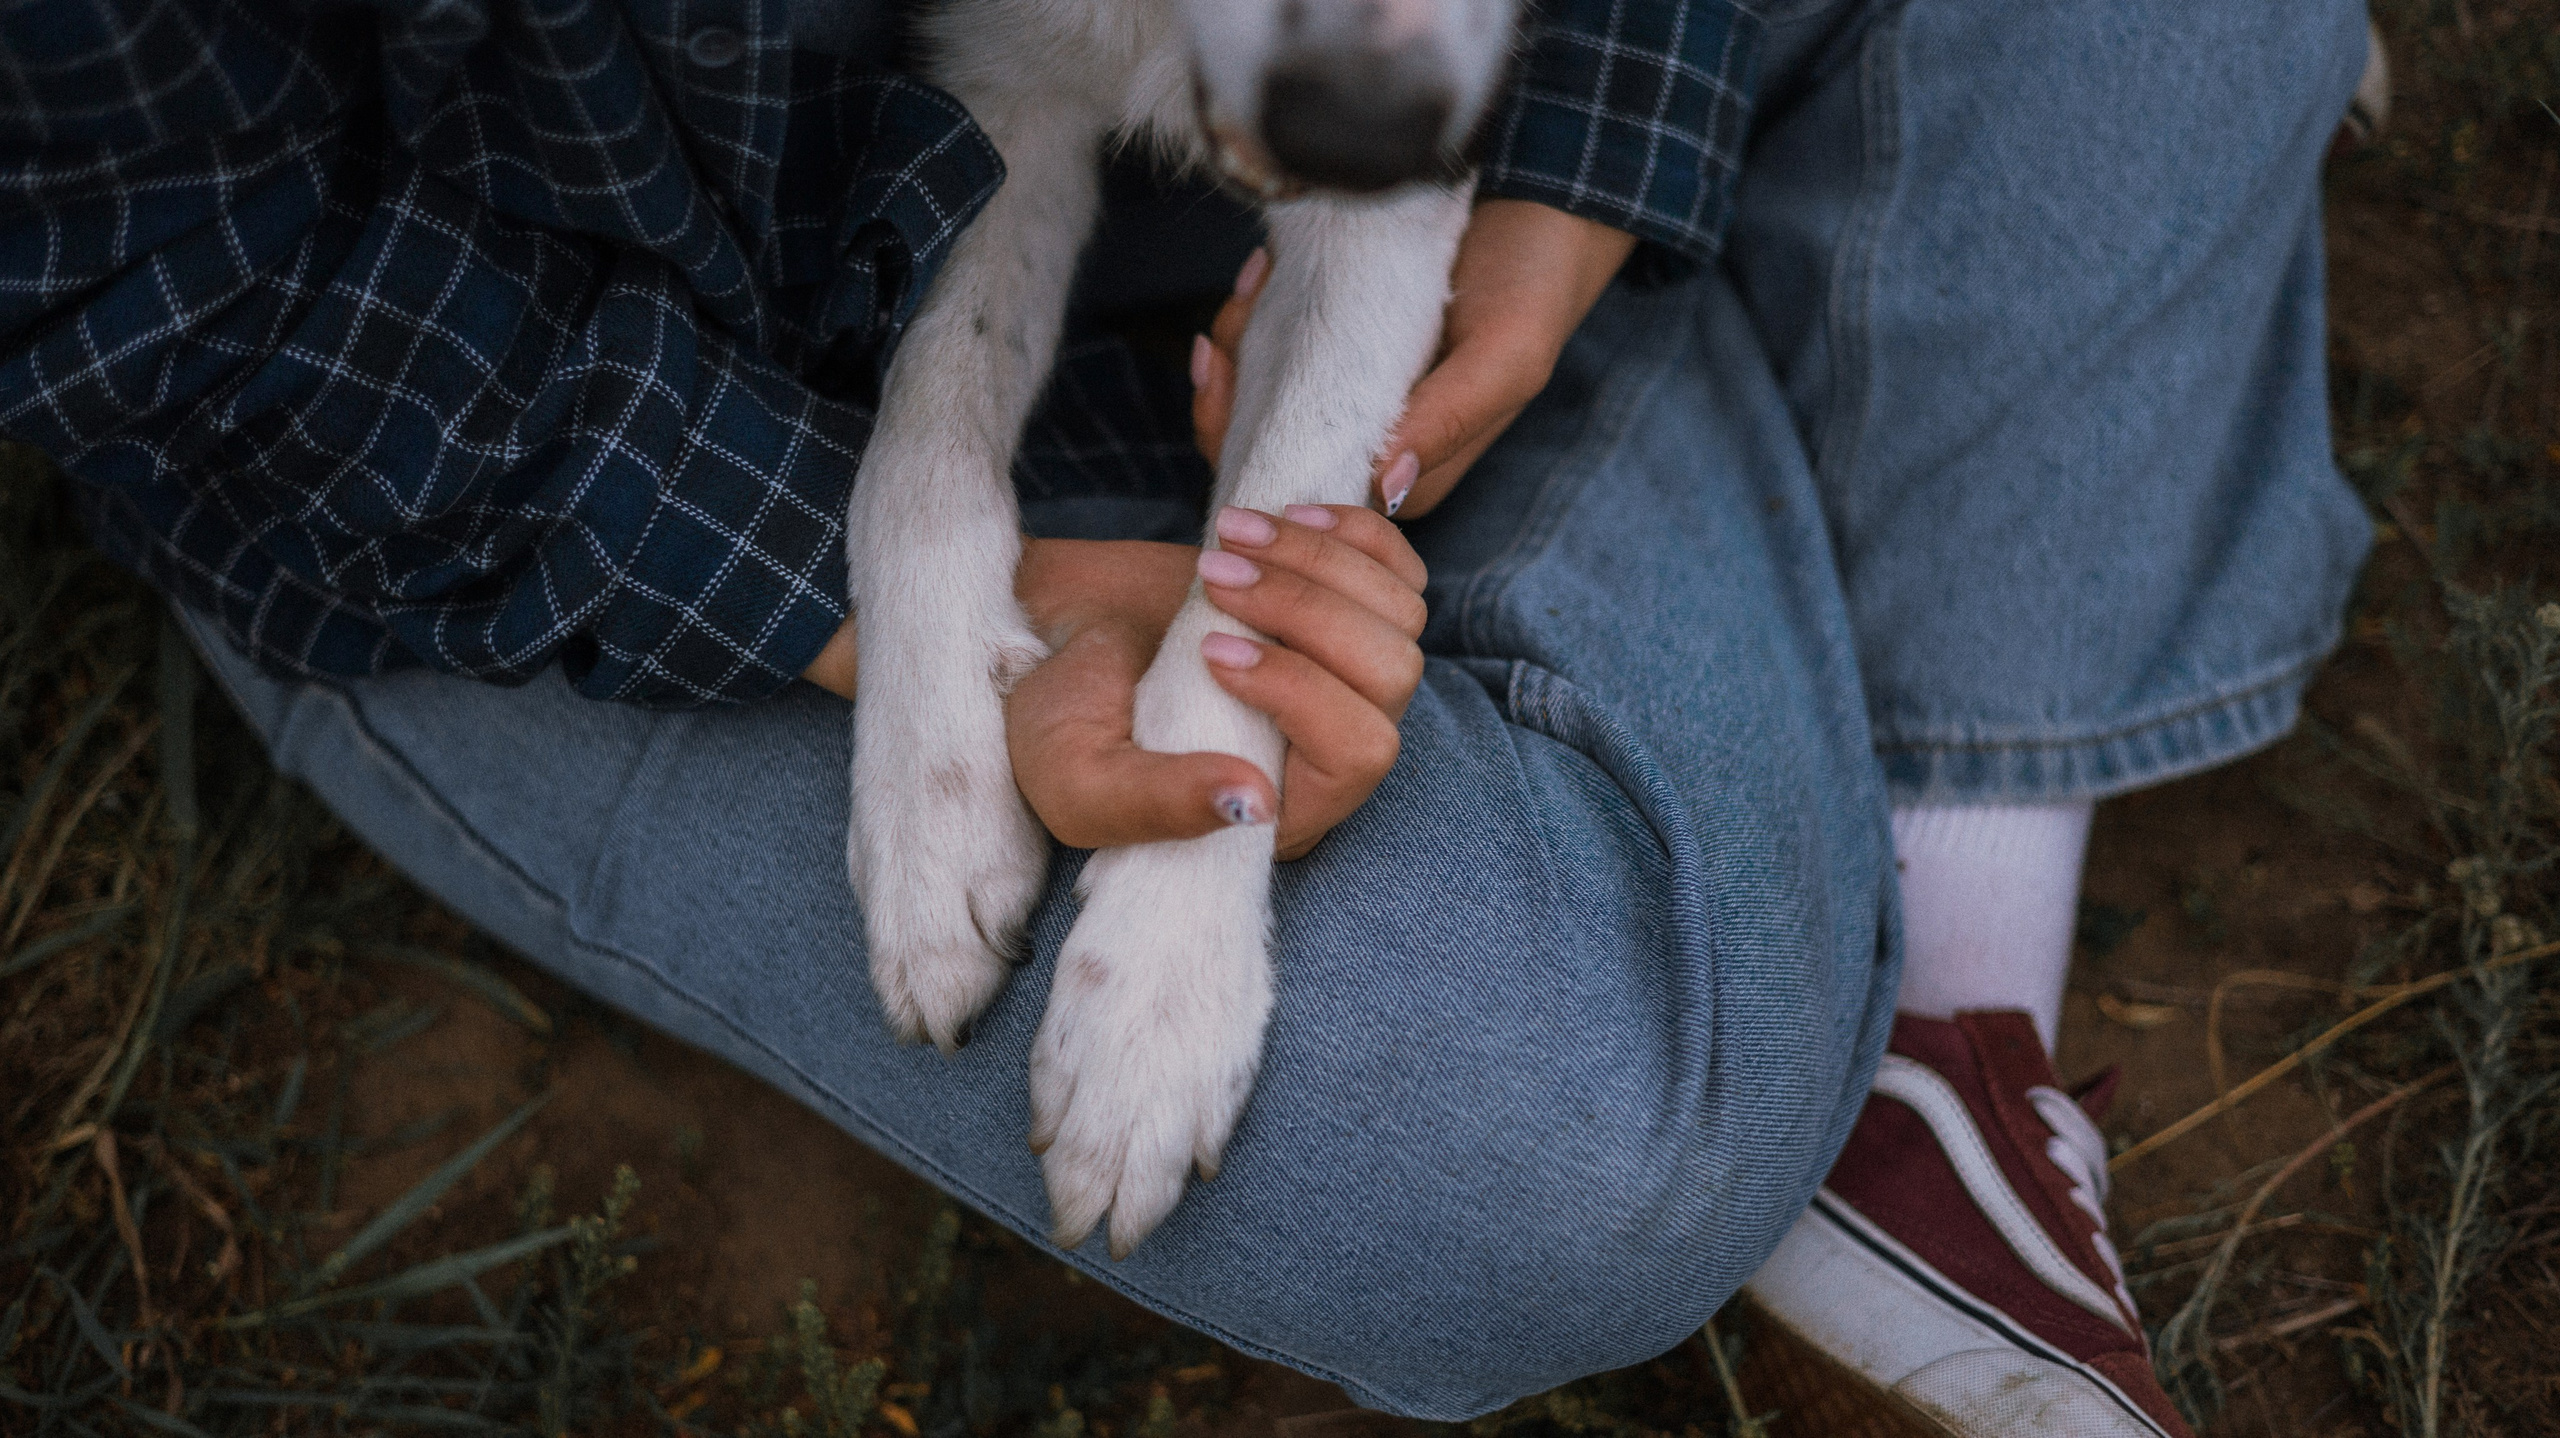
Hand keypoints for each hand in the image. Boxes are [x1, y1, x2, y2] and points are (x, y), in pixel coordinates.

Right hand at [804, 515, 1429, 861]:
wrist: (1050, 634)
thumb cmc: (1058, 717)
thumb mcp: (1081, 778)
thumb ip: (1161, 805)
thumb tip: (1257, 802)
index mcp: (1287, 810)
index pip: (1357, 753)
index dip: (1300, 691)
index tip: (1208, 649)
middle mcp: (1332, 748)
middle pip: (1391, 676)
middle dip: (1308, 612)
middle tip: (1215, 573)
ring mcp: (1347, 674)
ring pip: (1401, 615)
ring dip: (1320, 561)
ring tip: (1230, 534)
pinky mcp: (1345, 607)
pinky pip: (1400, 567)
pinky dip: (1353, 531)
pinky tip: (1283, 516)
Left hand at [1191, 198, 1634, 520]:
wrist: (1540, 211)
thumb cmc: (1531, 287)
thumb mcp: (1503, 355)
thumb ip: (1449, 418)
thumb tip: (1385, 485)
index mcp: (1410, 478)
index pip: (1301, 492)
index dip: (1246, 441)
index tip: (1233, 361)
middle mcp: (1369, 455)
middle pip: (1260, 452)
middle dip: (1227, 387)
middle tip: (1236, 312)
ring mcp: (1348, 409)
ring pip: (1253, 404)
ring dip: (1238, 340)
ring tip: (1258, 276)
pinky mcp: (1336, 363)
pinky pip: (1268, 361)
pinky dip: (1253, 318)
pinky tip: (1263, 272)